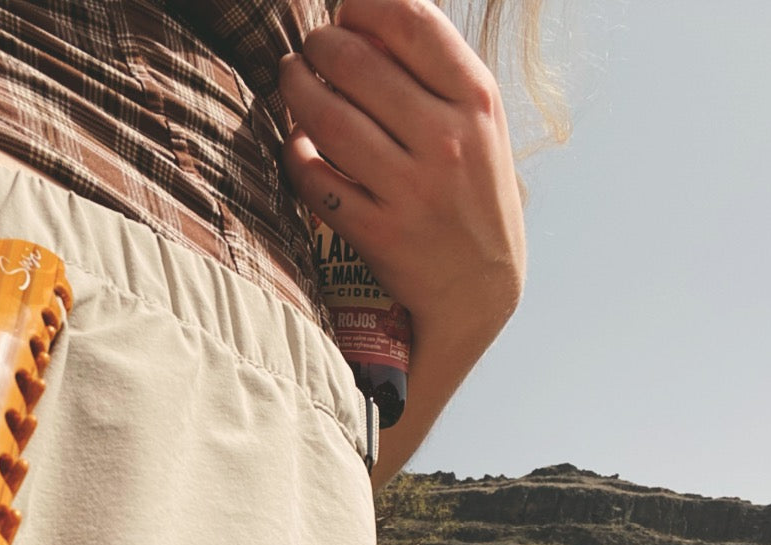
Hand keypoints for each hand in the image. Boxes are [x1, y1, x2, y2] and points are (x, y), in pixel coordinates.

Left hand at [278, 0, 526, 480]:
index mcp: (477, 103)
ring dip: (295, 89)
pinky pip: (314, 177)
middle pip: (357, 63)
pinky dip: (295, 153)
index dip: (364, 6)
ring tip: (290, 79)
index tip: (345, 10)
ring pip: (326, 117)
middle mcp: (447, 141)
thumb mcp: (480, 126)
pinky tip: (295, 141)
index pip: (411, 22)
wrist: (479, 289)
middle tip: (310, 50)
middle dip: (319, 46)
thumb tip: (370, 17)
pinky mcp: (377, 231)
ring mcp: (410, 189)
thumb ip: (437, 72)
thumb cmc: (472, 194)